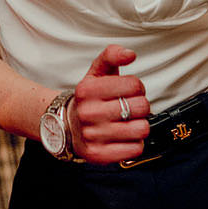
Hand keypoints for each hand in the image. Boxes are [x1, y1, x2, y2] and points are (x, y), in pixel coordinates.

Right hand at [67, 44, 150, 163]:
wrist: (66, 126)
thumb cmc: (89, 98)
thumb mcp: (96, 72)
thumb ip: (112, 55)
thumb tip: (130, 54)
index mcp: (88, 90)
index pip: (134, 85)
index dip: (137, 87)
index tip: (129, 91)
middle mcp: (88, 113)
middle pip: (141, 107)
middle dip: (140, 106)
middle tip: (129, 107)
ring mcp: (93, 135)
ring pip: (141, 129)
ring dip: (139, 125)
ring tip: (127, 123)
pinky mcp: (99, 154)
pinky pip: (135, 149)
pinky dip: (135, 143)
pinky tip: (123, 137)